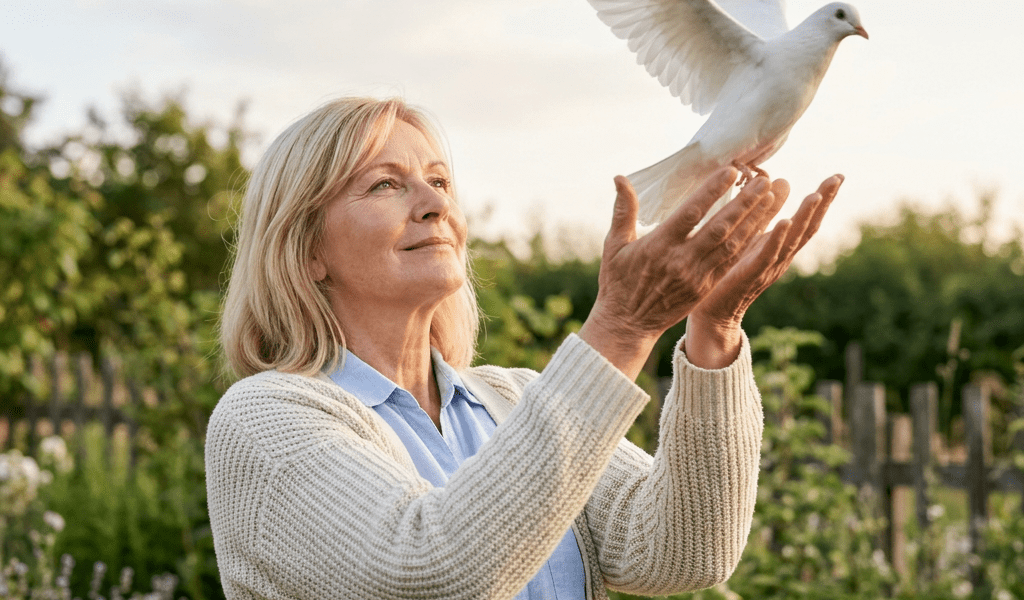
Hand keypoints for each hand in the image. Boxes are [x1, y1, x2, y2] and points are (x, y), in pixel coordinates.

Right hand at [578, 167, 780, 378]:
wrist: (627, 325)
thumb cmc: (618, 282)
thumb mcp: (614, 245)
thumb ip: (623, 211)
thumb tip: (620, 177)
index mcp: (659, 246)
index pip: (690, 213)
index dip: (711, 192)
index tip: (729, 172)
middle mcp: (681, 261)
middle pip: (719, 227)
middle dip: (744, 203)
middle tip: (763, 181)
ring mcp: (697, 276)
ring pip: (731, 244)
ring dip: (753, 221)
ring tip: (770, 198)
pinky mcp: (705, 287)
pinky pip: (731, 261)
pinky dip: (748, 243)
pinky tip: (762, 227)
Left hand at [684, 174, 843, 367]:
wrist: (712, 312)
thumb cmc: (728, 272)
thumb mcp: (749, 237)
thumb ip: (765, 213)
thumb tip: (783, 180)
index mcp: (780, 248)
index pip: (806, 221)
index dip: (823, 200)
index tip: (837, 176)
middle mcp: (780, 258)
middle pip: (807, 227)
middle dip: (823, 203)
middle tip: (837, 178)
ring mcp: (767, 267)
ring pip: (792, 240)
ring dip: (804, 217)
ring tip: (816, 194)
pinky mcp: (750, 275)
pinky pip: (767, 255)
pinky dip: (777, 239)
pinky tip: (784, 221)